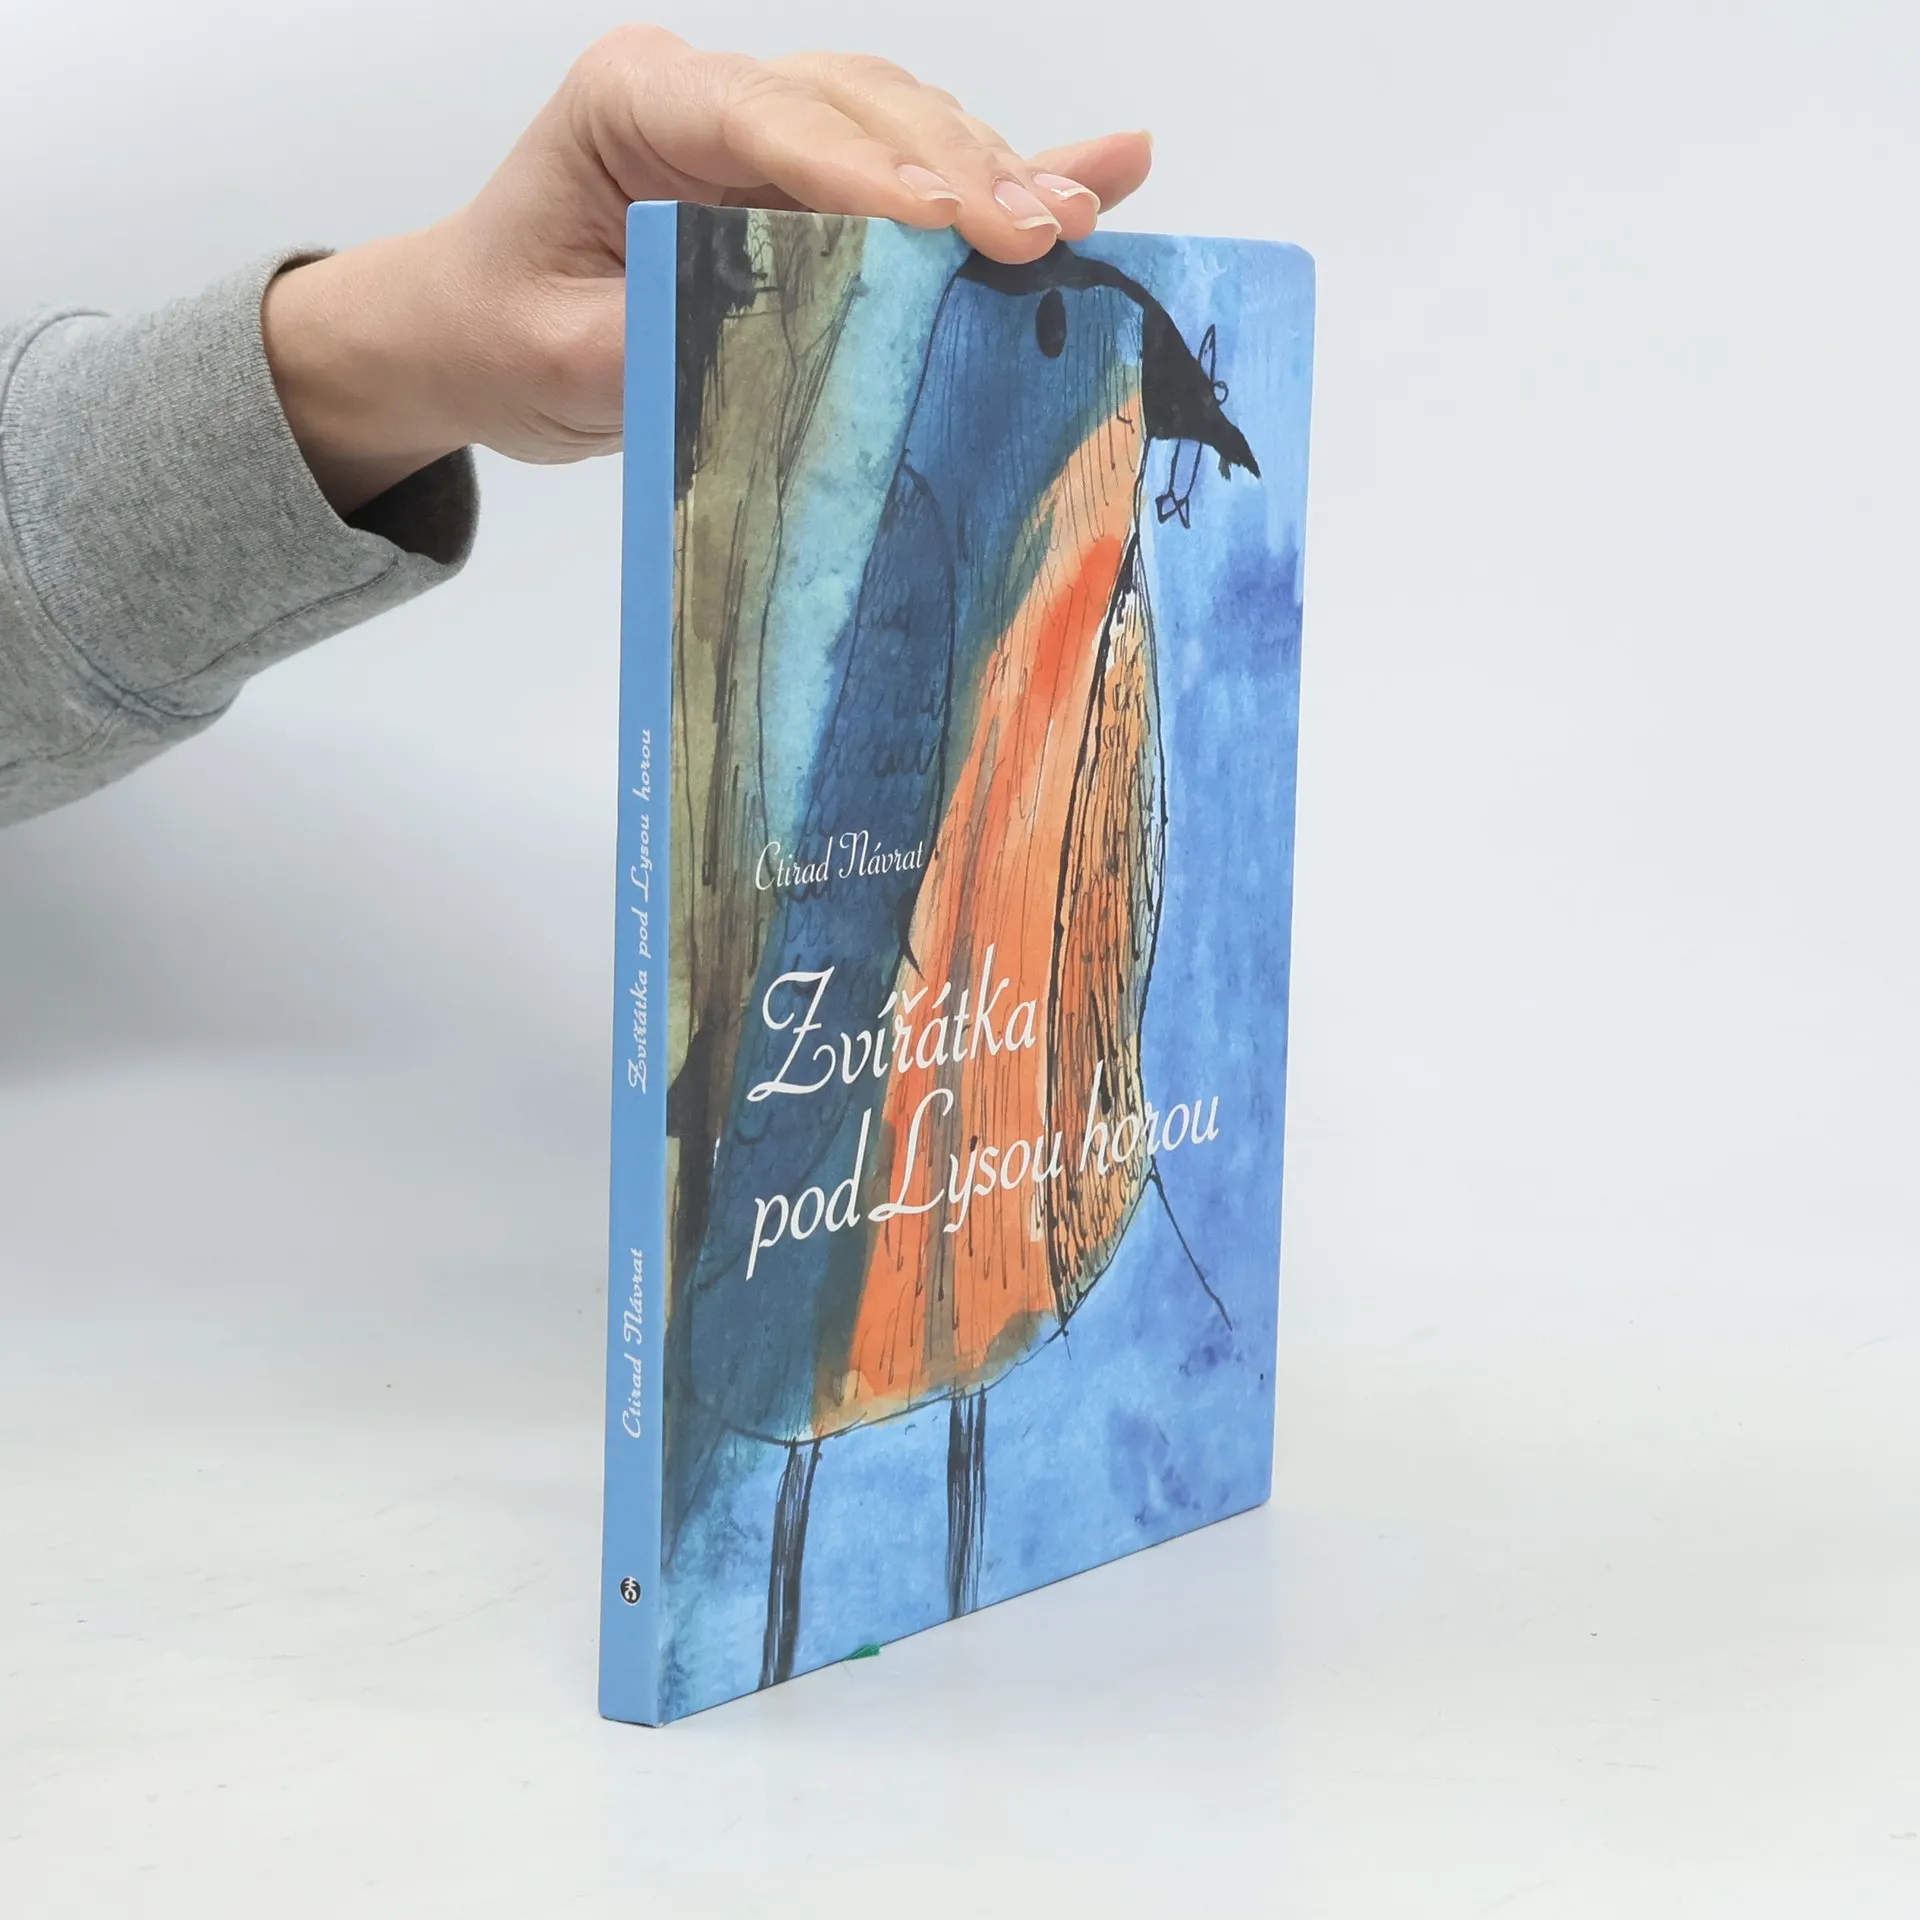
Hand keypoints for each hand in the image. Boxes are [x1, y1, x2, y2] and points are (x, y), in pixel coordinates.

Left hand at [263, 27, 1153, 514]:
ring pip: (901, 125)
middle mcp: (708, 92)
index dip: (869, 175)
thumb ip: (671, 336)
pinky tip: (1105, 167)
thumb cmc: (503, 331)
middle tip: (1043, 235)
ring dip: (994, 175)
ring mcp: (766, 125)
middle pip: (859, 107)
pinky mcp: (805, 176)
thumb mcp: (563, 357)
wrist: (478, 330)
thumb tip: (799, 343)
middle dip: (958, 172)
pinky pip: (914, 165)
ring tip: (1081, 219)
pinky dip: (1003, 174)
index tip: (953, 227)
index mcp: (631, 101)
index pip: (767, 124)